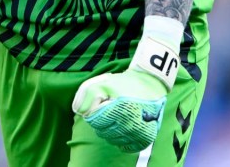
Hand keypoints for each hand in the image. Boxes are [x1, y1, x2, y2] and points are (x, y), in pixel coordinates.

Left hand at [72, 17, 182, 152]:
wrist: (150, 84)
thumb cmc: (125, 84)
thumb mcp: (103, 83)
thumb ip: (87, 95)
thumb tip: (79, 111)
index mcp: (119, 111)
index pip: (94, 121)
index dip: (96, 110)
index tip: (104, 102)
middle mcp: (130, 125)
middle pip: (102, 131)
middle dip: (102, 120)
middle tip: (112, 108)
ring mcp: (138, 133)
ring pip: (112, 139)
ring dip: (111, 129)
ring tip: (119, 115)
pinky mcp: (144, 138)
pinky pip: (125, 146)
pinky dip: (121, 138)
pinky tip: (124, 127)